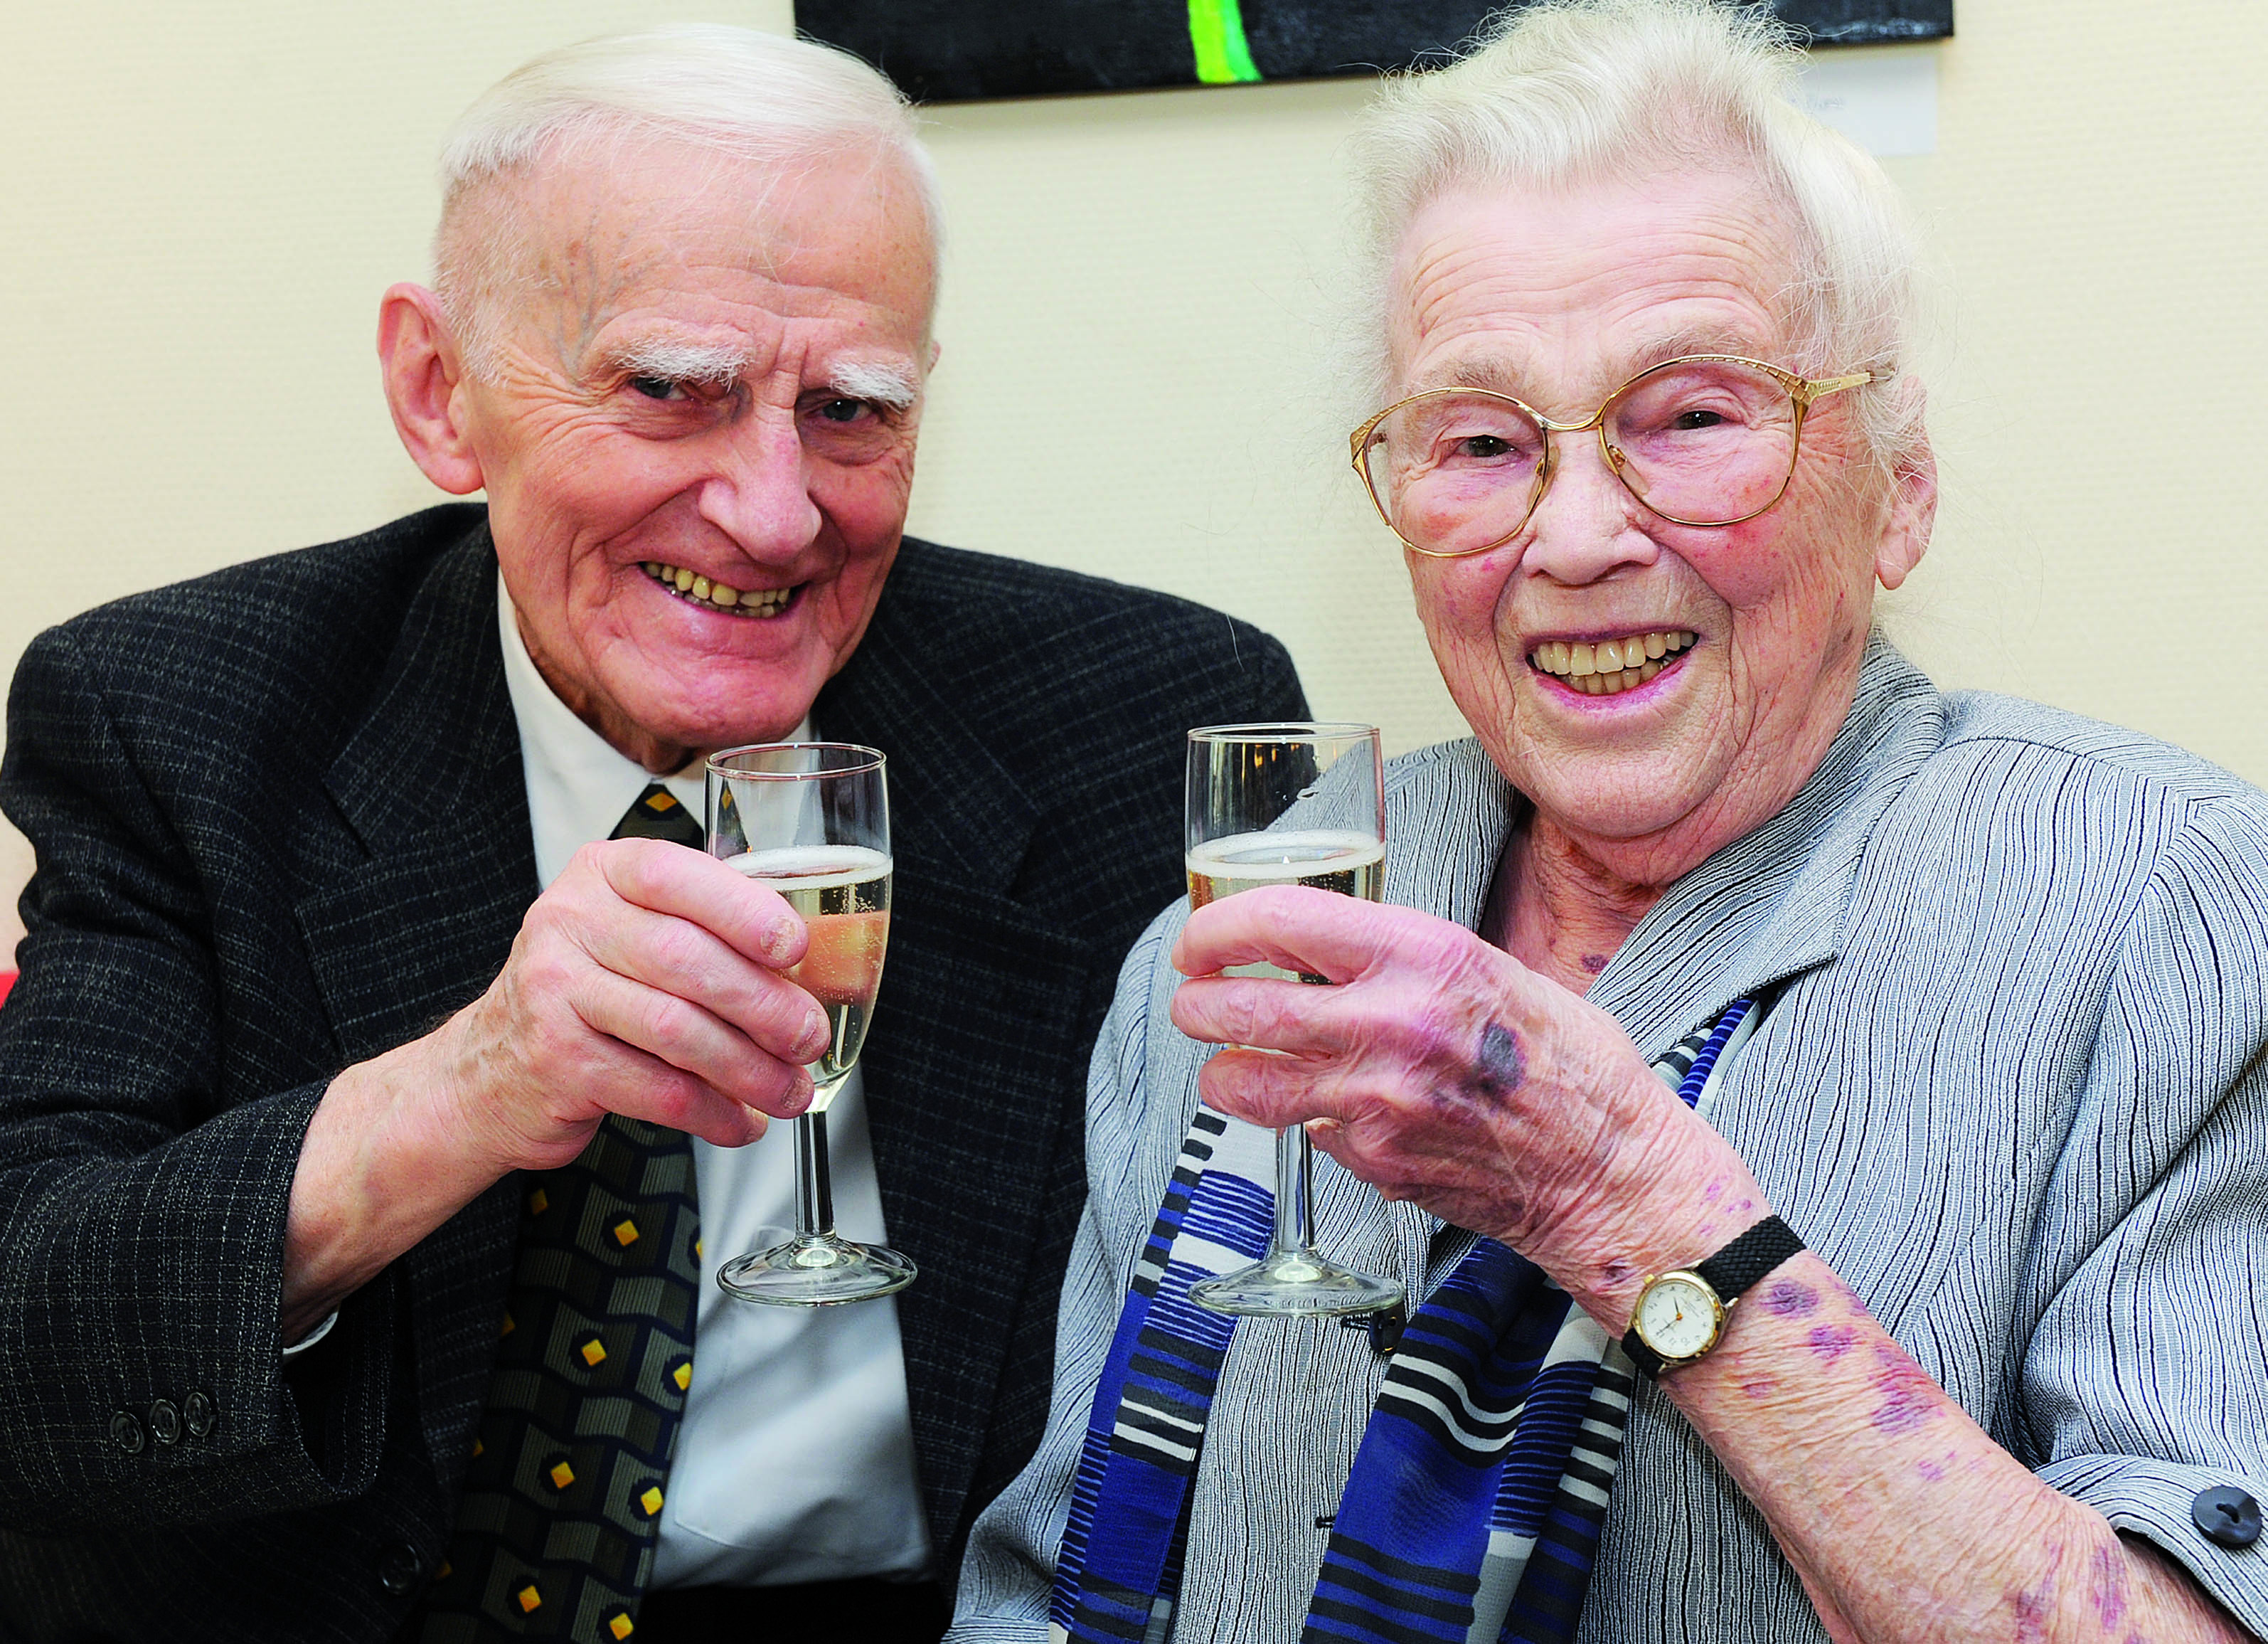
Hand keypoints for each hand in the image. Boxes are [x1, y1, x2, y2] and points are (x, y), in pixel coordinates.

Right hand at [424, 836, 832, 1170]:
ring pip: (676, 1029)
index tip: (796, 947)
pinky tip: (740, 1123)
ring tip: (787, 1091)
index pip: (678, 876)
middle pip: (687, 959)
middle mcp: (571, 921)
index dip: (744, 911)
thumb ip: (707, 932)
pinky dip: (711, 1112)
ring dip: (748, 1068)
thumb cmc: (588, 991)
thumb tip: (816, 967)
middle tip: (809, 1037)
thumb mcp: (633, 934)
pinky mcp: (555, 1059)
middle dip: (764, 1005)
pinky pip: (654, 1089)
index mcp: (604, 873)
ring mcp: (554, 990)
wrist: (489, 1068)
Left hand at [1168, 885, 1765, 1312]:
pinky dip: (1303, 1122)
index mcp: (1424, 954)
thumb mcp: (1491, 969)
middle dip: (1198, 1003)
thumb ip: (1404, 959)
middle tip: (1193, 1002)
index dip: (1219, 927)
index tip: (1200, 938)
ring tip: (1224, 1065)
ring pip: (1247, 1083)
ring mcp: (1377, 1099)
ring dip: (1221, 1072)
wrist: (1611, 1168)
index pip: (1279, 919)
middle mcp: (1392, 1022)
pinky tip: (1331, 1113)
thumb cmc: (1567, 1062)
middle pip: (1241, 1006)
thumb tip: (1322, 952)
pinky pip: (1306, 1132)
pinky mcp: (1373, 1160)